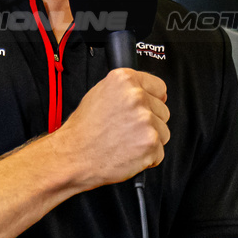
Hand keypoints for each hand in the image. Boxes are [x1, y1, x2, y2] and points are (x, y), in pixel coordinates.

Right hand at [50, 69, 169, 190]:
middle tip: (127, 130)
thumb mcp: (100, 94)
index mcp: (125, 80)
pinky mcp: (150, 142)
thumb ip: (126, 91)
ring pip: (163, 132)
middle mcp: (137, 96)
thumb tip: (148, 93)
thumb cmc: (83, 130)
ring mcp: (145, 120)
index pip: (159, 87)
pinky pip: (160, 152)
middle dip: (149, 123)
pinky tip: (128, 153)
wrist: (74, 156)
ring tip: (126, 142)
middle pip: (163, 111)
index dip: (153, 100)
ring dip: (149, 140)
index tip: (146, 109)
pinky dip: (147, 158)